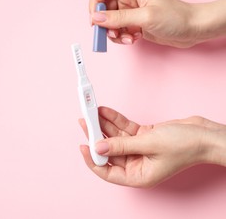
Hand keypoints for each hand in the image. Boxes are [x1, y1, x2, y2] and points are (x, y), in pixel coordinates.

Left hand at [78, 106, 225, 187]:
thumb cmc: (184, 146)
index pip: (108, 171)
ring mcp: (140, 150)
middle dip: (96, 136)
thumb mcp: (148, 145)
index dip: (93, 160)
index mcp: (138, 175)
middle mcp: (137, 164)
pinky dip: (116, 120)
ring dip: (104, 125)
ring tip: (91, 112)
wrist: (205, 134)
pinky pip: (125, 129)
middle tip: (85, 122)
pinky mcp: (144, 137)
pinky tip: (104, 111)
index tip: (82, 145)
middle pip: (110, 151)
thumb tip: (97, 149)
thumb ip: (121, 146)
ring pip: (116, 137)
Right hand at [89, 0, 221, 47]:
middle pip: (102, 7)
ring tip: (127, 38)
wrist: (193, 29)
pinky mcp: (133, 23)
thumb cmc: (176, 17)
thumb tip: (96, 18)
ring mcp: (130, 11)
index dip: (95, 3)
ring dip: (113, 33)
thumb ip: (118, 18)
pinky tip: (133, 39)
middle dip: (104, 23)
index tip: (96, 19)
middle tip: (110, 34)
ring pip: (108, 21)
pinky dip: (121, 37)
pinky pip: (117, 30)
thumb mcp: (145, 17)